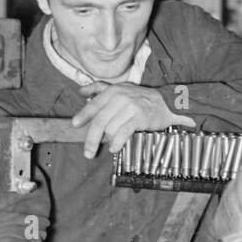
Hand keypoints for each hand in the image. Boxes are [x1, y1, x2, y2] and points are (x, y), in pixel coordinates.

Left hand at [71, 82, 191, 156]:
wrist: (167, 102)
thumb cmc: (141, 98)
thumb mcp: (121, 88)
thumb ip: (100, 89)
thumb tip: (81, 91)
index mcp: (113, 91)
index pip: (94, 105)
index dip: (83, 116)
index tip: (74, 125)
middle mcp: (120, 97)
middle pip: (100, 121)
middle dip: (91, 139)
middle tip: (87, 153)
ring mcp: (130, 107)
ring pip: (110, 129)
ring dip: (108, 141)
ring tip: (110, 144)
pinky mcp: (139, 118)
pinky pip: (122, 134)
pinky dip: (116, 144)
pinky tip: (114, 148)